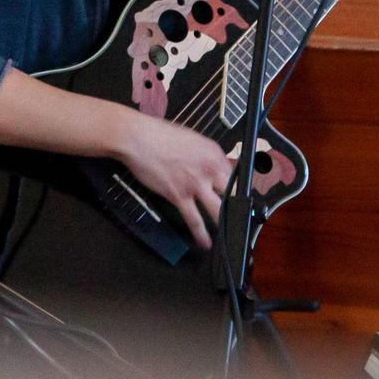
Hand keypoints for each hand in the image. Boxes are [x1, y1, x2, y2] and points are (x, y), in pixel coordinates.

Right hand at [110, 111, 235, 248]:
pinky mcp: (179, 196)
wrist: (138, 139)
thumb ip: (207, 156)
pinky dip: (201, 234)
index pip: (236, 175)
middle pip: (232, 194)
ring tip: (229, 235)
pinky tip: (205, 242)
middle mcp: (209, 169)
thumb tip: (214, 168)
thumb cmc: (160, 136)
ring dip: (224, 225)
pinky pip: (194, 220)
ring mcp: (195, 184)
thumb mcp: (193, 140)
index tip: (239, 198)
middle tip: (240, 219)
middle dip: (237, 209)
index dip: (238, 189)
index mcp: (214, 153)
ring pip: (217, 210)